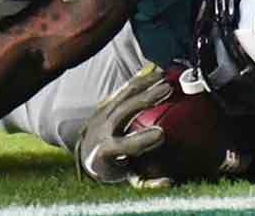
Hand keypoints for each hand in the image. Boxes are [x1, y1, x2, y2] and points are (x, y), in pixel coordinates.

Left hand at [75, 63, 172, 183]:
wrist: (85, 151)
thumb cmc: (113, 168)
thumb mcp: (126, 179)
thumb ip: (147, 182)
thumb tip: (169, 183)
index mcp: (105, 153)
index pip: (122, 146)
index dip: (140, 140)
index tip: (161, 134)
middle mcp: (101, 130)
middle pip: (123, 112)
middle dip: (144, 99)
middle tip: (167, 90)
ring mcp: (102, 114)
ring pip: (123, 96)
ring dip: (145, 84)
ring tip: (165, 78)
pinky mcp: (105, 103)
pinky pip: (123, 89)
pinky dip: (140, 80)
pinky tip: (157, 72)